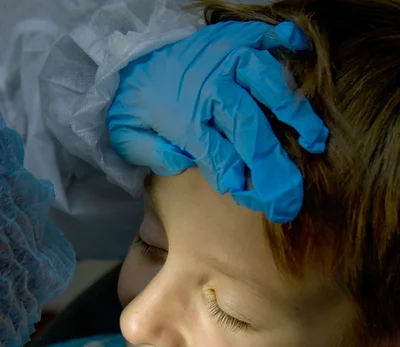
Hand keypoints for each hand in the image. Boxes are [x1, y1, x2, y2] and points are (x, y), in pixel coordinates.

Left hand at [107, 20, 327, 223]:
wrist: (127, 58)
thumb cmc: (133, 106)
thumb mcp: (129, 138)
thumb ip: (156, 155)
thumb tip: (186, 162)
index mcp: (184, 116)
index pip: (218, 153)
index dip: (238, 178)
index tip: (253, 198)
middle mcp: (210, 87)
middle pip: (248, 126)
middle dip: (272, 164)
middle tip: (290, 195)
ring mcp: (225, 59)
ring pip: (266, 82)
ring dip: (293, 111)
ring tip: (314, 139)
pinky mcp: (233, 39)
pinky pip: (263, 37)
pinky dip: (284, 42)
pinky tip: (301, 52)